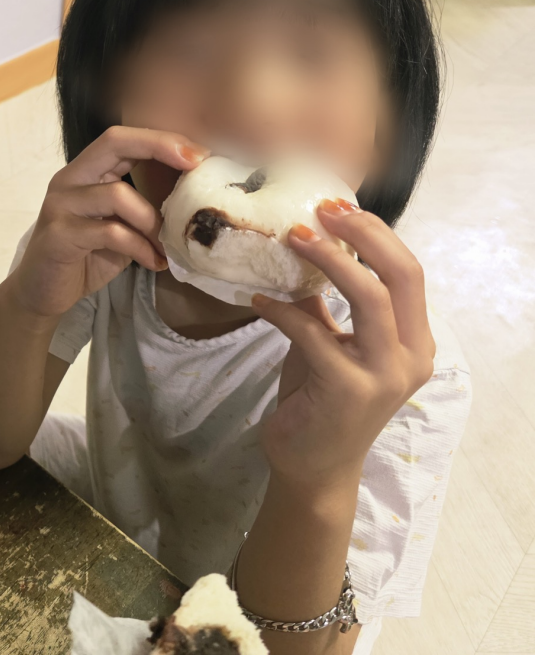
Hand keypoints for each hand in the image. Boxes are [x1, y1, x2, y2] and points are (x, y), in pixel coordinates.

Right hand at [8, 126, 207, 317]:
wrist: (42, 291)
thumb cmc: (86, 255)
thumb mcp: (119, 224)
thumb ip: (142, 205)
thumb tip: (194, 198)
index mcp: (84, 171)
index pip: (120, 138)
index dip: (160, 139)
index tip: (199, 154)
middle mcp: (68, 179)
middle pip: (113, 143)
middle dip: (159, 148)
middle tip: (195, 166)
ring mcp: (60, 205)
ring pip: (118, 195)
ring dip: (153, 222)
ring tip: (168, 247)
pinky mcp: (59, 235)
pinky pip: (111, 233)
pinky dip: (140, 248)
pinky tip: (153, 263)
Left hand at [252, 198, 435, 487]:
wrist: (311, 465)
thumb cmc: (320, 399)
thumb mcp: (330, 343)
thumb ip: (327, 303)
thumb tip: (305, 249)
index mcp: (414, 340)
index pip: (408, 271)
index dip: (376, 233)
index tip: (336, 206)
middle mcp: (411, 356)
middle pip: (401, 275)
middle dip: (362, 234)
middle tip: (320, 210)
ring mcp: (384, 374)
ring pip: (368, 298)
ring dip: (327, 260)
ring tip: (290, 238)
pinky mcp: (349, 389)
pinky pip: (313, 332)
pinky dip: (282, 310)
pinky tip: (257, 299)